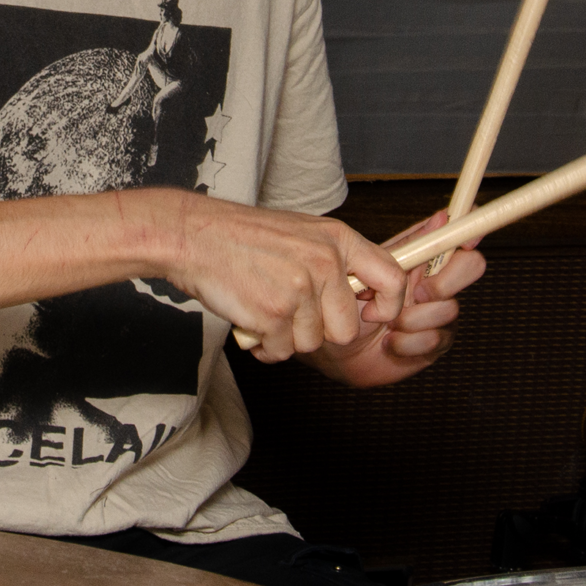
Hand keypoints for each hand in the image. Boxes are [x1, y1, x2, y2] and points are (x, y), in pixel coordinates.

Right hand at [149, 191, 408, 363]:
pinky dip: (265, 345)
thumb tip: (359, 298)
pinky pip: (282, 352)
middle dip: (320, 332)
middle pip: (347, 329)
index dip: (387, 306)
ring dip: (287, 338)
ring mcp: (300, 289)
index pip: (392, 278)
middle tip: (292, 314)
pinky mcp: (274, 314)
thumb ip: (333, 262)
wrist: (193, 235)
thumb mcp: (301, 233)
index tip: (369, 314)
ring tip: (264, 309)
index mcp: (337, 239)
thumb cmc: (243, 237)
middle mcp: (325, 263)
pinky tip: (250, 318)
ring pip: (311, 343)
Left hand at [301, 209, 486, 387]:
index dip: (472, 230)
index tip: (466, 240)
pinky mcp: (435, 344)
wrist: (341, 344)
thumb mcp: (373, 266)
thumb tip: (440, 217)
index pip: (462, 236)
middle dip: (445, 281)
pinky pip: (435, 339)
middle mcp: (440, 283)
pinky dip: (406, 342)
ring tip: (385, 324)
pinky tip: (389, 342)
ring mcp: (441, 314)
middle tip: (415, 293)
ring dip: (411, 318)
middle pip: (472, 266)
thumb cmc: (354, 302)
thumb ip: (409, 245)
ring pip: (449, 308)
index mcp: (426, 258)